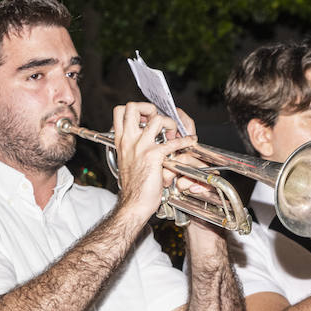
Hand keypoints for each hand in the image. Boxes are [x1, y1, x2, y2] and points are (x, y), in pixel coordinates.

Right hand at [112, 102, 196, 224]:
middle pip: (133, 107)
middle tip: (157, 119)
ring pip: (157, 119)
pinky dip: (186, 141)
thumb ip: (132, 146)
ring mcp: (140, 147)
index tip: (146, 116)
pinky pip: (174, 142)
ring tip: (173, 134)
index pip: (120, 111)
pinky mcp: (153, 156)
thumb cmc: (132, 186)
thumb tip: (143, 136)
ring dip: (170, 124)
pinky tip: (190, 142)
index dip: (136, 108)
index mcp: (121, 141)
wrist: (133, 204)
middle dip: (149, 107)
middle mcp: (129, 140)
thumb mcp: (126, 161)